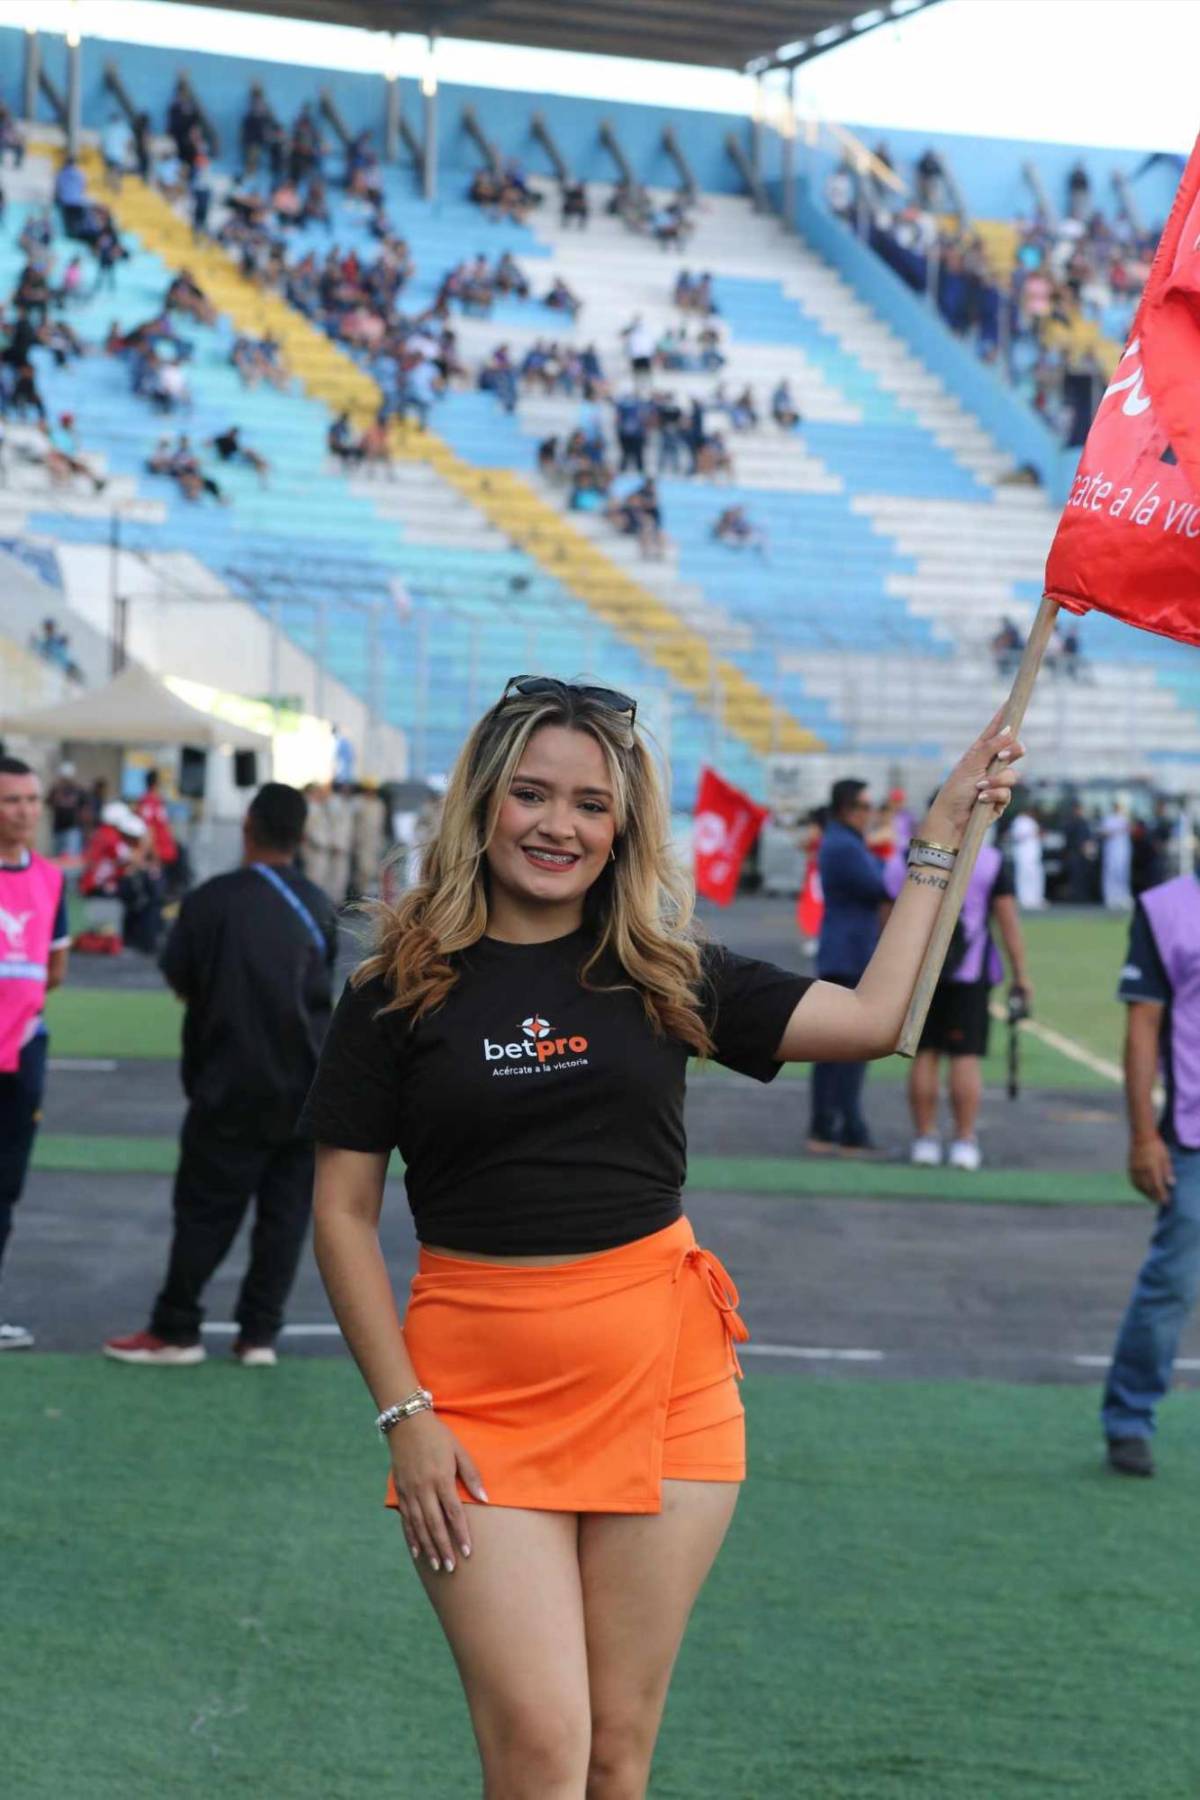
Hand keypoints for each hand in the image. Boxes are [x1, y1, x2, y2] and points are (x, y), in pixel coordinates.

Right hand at [389, 1411, 487, 1574]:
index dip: (461, 1534)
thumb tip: (485, 1498)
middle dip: (444, 1548)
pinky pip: (406, 1520)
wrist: (407, 1423)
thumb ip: (471, 1475)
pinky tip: (417, 1553)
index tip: (468, 1552)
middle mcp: (424, 1488)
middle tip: (452, 1568)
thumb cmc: (438, 1436)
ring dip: (429, 1548)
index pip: (453, 1513)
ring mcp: (410, 1492)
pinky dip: (411, 1538)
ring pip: (419, 1526)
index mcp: (441, 1478)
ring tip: (438, 1566)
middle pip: (435, 1524)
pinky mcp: (400, 1492)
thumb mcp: (459, 1451)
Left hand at [921, 709, 1025, 846]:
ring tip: (981, 788)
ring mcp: (996, 783)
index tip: (1011, 702)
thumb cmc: (954, 792)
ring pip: (1012, 775)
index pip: (994, 732)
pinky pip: (1007, 793)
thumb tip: (1009, 730)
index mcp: (979, 754)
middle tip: (1005, 756)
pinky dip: (995, 794)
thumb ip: (990, 747)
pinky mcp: (999, 801)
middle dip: (1013, 751)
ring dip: (998, 780)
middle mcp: (989, 766)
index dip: (1003, 718)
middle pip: (1013, 751)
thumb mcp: (970, 765)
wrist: (950, 822)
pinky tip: (982, 799)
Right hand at [1129, 1134, 1174, 1206]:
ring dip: (1146, 1193)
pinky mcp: (1130, 1168)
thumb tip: (1171, 1184)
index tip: (1165, 1200)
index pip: (1157, 1185)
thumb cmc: (1157, 1147)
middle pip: (1148, 1188)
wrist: (1141, 1137)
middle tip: (1159, 1201)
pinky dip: (1138, 1188)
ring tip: (1151, 1197)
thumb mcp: (1166, 1158)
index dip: (1161, 1194)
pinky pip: (1133, 1181)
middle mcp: (1142, 1170)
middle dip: (1154, 1196)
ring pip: (1140, 1186)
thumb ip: (1168, 1171)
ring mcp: (1135, 1169)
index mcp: (1152, 1168)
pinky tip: (1142, 1189)